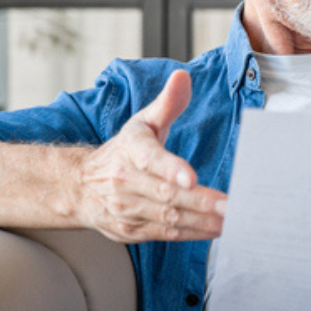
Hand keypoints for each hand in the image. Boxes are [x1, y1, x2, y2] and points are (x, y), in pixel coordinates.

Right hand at [74, 69, 226, 242]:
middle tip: (230, 205)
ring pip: (168, 217)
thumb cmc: (123, 151)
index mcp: (131, 149)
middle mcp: (125, 181)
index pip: (150, 159)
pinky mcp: (131, 230)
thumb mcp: (143, 122)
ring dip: (200, 221)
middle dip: (200, 201)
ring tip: (230, 219)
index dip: (171, 168)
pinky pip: (165, 234)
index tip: (191, 176)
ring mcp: (127, 208)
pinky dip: (191, 233)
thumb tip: (183, 76)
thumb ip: (167, 103)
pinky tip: (214, 229)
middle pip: (166, 194)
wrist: (80, 186)